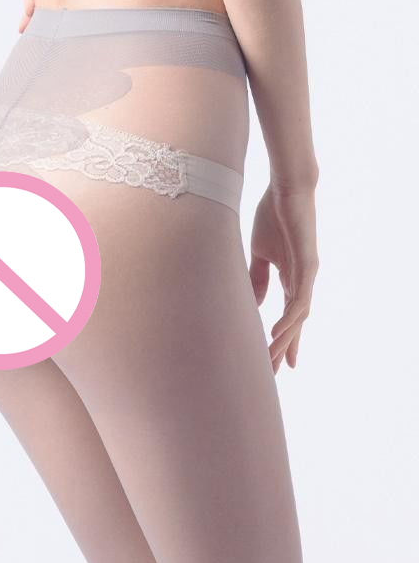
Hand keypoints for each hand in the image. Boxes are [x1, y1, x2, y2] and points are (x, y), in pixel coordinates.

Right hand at [249, 184, 318, 372]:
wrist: (286, 189)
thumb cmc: (272, 216)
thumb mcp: (259, 253)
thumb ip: (257, 278)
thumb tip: (253, 303)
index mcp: (290, 279)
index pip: (288, 317)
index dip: (282, 340)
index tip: (274, 364)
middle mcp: (303, 281)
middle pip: (295, 323)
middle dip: (283, 348)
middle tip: (272, 373)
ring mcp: (307, 274)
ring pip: (298, 316)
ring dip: (285, 339)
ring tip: (272, 359)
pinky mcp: (308, 265)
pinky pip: (299, 298)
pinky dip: (289, 317)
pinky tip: (278, 332)